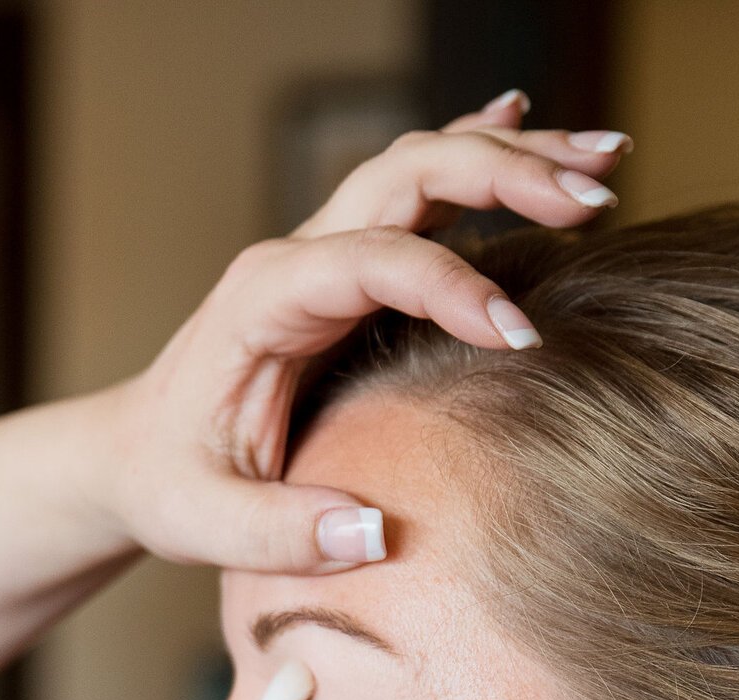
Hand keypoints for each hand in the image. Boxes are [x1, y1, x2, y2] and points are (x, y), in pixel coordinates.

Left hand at [91, 90, 627, 573]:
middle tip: (594, 199)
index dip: (449, 285)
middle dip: (504, 175)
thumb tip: (376, 537)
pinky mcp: (350, 269)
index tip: (519, 336)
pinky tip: (532, 123)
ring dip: (514, 157)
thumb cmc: (170, 482)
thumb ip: (282, 532)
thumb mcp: (206, 523)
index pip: (371, 260)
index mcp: (263, 300)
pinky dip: (480, 156)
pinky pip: (420, 193)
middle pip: (409, 174)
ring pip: (424, 167)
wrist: (133, 452)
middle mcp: (297, 259)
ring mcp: (326, 253)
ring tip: (605, 161)